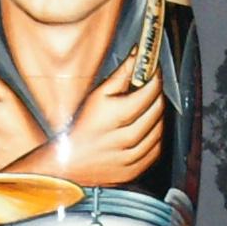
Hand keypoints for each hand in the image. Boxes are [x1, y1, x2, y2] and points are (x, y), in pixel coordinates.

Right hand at [39, 59, 166, 188]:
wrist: (67, 164)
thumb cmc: (81, 127)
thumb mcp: (97, 96)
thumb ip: (121, 74)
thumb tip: (140, 54)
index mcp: (115, 115)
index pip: (149, 91)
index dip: (155, 77)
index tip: (154, 71)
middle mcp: (124, 138)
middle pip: (157, 109)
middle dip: (157, 94)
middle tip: (150, 87)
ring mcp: (130, 157)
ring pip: (159, 129)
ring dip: (158, 115)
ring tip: (147, 108)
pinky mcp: (134, 170)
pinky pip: (156, 149)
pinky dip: (155, 136)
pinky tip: (145, 129)